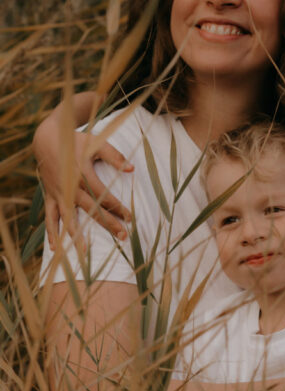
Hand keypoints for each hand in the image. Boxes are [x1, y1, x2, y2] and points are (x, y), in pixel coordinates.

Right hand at [33, 96, 132, 249]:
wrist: (47, 138)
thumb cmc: (76, 141)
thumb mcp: (96, 143)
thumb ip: (114, 156)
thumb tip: (132, 169)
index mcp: (82, 174)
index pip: (103, 195)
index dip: (117, 206)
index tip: (130, 217)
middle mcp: (69, 186)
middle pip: (90, 209)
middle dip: (107, 223)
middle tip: (123, 237)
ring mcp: (58, 193)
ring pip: (68, 217)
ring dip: (75, 235)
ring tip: (84, 252)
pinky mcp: (50, 196)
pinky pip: (50, 217)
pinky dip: (51, 232)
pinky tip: (56, 249)